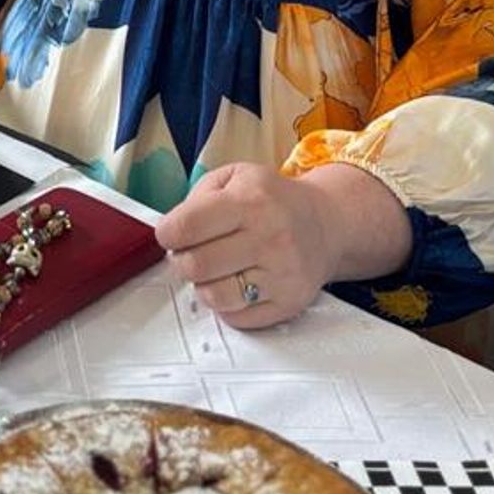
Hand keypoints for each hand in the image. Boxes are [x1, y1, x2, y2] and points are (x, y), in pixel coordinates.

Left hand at [153, 162, 338, 327]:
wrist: (326, 223)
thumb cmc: (273, 199)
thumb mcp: (235, 176)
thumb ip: (197, 197)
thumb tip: (170, 232)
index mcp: (250, 201)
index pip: (186, 226)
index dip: (166, 233)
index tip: (169, 234)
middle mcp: (269, 237)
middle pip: (195, 266)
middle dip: (183, 260)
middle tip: (191, 252)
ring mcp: (282, 274)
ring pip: (214, 297)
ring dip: (204, 285)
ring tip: (215, 269)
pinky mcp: (289, 303)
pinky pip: (236, 318)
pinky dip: (227, 304)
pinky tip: (236, 283)